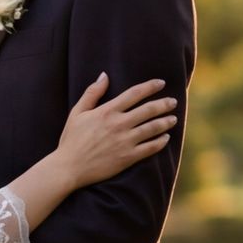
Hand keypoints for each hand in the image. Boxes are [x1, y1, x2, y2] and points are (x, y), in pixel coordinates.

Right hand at [53, 73, 178, 190]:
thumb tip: (104, 75)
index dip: (150, 86)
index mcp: (107, 111)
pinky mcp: (128, 157)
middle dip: (164, 104)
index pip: (134, 94)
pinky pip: (150, 148)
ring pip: (153, 128)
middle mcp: (119, 124)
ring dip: (166, 122)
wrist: (69, 168)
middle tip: (173, 101)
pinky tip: (166, 138)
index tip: (161, 83)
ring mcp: (125, 141)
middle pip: (148, 110)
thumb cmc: (71, 139)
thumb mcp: (77, 112)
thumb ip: (92, 93)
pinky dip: (161, 142)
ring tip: (173, 118)